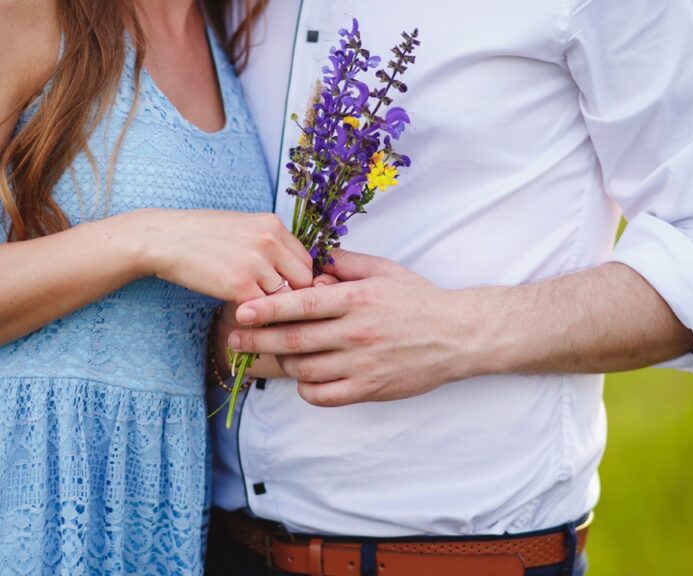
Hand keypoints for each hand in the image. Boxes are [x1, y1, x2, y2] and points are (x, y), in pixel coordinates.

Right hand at [138, 211, 314, 303]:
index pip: (306, 261)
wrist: (163, 238)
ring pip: (286, 299)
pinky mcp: (241, 285)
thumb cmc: (199, 235)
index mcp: (273, 224)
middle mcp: (270, 241)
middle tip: (277, 309)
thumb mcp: (242, 228)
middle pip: (304, 281)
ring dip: (274, 310)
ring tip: (260, 315)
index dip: (299, 281)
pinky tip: (245, 317)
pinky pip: (264, 311)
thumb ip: (269, 245)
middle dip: (293, 298)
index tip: (286, 292)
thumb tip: (288, 271)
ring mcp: (257, 263)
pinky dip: (257, 318)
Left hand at [228, 250, 498, 406]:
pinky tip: (303, 379)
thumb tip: (314, 259)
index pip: (301, 304)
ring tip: (268, 354)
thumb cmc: (418, 299)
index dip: (266, 308)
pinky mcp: (369, 388)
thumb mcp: (384, 270)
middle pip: (294, 340)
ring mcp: (362, 364)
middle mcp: (356, 333)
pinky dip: (307, 389)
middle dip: (258, 339)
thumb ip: (346, 263)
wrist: (458, 335)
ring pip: (305, 369)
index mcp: (356, 300)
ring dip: (282, 363)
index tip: (242, 310)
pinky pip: (324, 395)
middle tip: (234, 338)